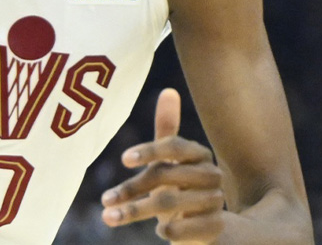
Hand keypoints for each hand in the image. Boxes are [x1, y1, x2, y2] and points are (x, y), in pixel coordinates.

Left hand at [101, 88, 224, 242]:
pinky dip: (170, 231)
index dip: (149, 150)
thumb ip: (167, 129)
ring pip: (170, 203)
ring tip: (109, 217)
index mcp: (199, 154)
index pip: (175, 146)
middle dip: (131, 188)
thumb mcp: (170, 160)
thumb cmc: (181, 187)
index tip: (123, 159)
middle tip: (105, 199)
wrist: (207, 226)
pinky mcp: (216, 227)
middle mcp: (211, 175)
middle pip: (166, 176)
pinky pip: (187, 228)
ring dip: (136, 211)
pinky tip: (160, 232)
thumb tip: (169, 91)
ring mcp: (216, 201)